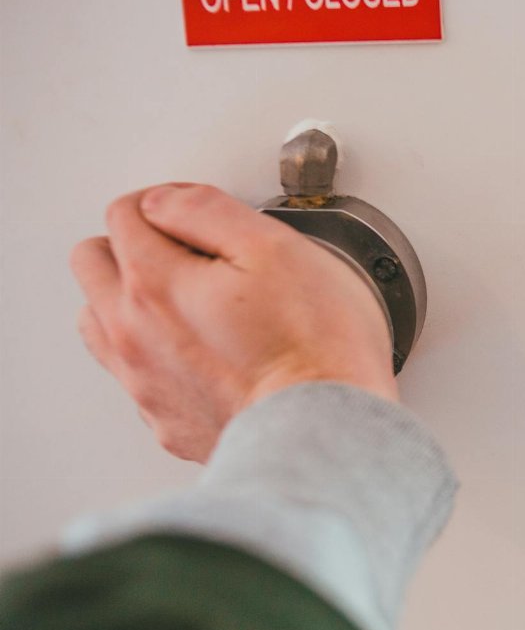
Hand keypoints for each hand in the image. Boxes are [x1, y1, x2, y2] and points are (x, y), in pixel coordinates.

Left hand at [69, 183, 398, 461]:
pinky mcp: (167, 422)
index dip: (167, 201)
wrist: (327, 429)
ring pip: (98, 321)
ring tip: (186, 300)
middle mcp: (133, 334)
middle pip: (93, 262)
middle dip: (133, 244)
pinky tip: (201, 351)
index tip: (201, 216)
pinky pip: (135, 375)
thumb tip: (168, 202)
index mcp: (154, 283)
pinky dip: (157, 354)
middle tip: (186, 251)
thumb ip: (207, 209)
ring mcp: (145, 384)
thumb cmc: (316, 345)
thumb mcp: (275, 246)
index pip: (124, 212)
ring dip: (130, 300)